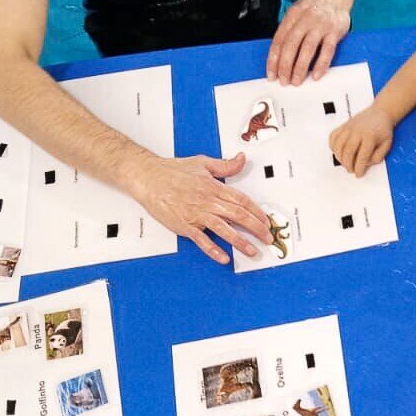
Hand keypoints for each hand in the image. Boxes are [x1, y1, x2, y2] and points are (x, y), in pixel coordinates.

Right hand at [130, 153, 272, 264]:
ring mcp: (196, 215)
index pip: (242, 201)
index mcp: (214, 187)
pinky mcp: (184, 225)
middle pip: (238, 216)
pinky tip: (223, 257)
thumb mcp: (202, 163)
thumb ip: (225, 165)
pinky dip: (213, 250)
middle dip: (256, 228)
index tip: (266, 220)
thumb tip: (241, 159)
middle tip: (267, 237)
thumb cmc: (172, 171)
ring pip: (224, 230)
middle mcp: (207, 201)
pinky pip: (201, 240)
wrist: (148, 178)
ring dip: (240, 242)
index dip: (257, 212)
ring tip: (252, 251)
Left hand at [266, 0, 352, 84]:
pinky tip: (315, 75)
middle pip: (291, 46)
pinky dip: (321, 64)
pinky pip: (327, 50)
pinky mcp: (335, 31)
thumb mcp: (296, 12)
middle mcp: (305, 20)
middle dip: (285, 66)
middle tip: (283, 81)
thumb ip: (289, 30)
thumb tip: (279, 55)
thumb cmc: (315, 5)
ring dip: (300, 68)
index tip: (271, 74)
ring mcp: (320, 25)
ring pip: (307, 49)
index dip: (273, 60)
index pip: (278, 41)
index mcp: (292, 16)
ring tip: (296, 81)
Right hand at [329, 106, 392, 176]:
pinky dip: (333, 146)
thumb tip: (368, 163)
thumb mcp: (387, 144)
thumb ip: (379, 156)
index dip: (359, 168)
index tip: (359, 174)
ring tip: (345, 163)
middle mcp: (357, 131)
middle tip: (351, 170)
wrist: (380, 112)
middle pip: (348, 152)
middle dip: (348, 165)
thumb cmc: (383, 129)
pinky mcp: (343, 126)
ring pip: (338, 145)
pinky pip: (333, 137)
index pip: (362, 156)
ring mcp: (349, 128)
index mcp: (370, 136)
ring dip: (340, 157)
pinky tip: (339, 151)